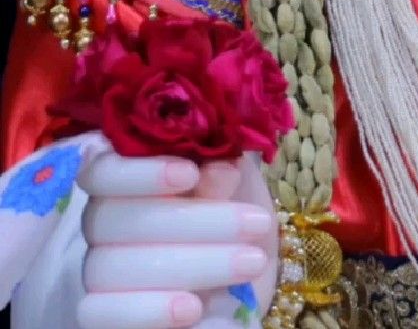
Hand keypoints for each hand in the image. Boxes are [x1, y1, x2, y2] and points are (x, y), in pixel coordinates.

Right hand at [77, 150, 276, 327]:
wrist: (240, 271)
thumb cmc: (230, 214)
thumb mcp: (234, 186)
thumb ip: (218, 175)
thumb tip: (218, 168)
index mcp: (121, 178)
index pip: (104, 170)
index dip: (141, 172)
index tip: (191, 173)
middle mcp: (99, 222)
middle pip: (119, 219)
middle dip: (195, 221)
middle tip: (256, 223)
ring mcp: (97, 270)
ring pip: (116, 267)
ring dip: (193, 265)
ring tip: (252, 262)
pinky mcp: (102, 313)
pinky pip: (102, 313)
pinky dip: (148, 312)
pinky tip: (193, 308)